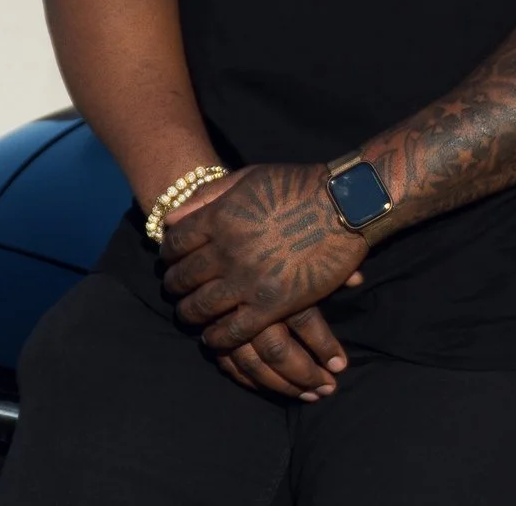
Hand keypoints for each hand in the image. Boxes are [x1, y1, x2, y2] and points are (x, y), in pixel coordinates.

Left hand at [159, 164, 369, 368]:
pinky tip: (215, 335)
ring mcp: (248, 281)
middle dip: (174, 286)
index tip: (173, 262)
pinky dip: (216, 337)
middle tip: (179, 291)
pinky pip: (230, 331)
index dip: (168, 255)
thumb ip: (208, 196)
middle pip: (182, 278)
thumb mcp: (250, 177)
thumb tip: (169, 220)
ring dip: (190, 314)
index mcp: (220, 219)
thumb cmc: (300, 185)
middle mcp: (227, 251)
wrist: (348, 205)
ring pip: (200, 308)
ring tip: (193, 314)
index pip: (174, 245)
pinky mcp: (271, 305)